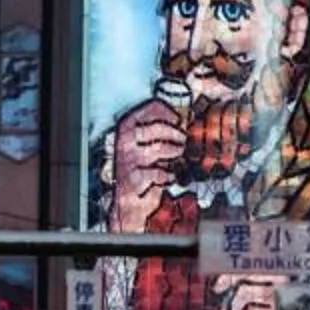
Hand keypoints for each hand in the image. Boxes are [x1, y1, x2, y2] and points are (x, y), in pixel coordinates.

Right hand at [106, 100, 185, 231]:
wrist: (129, 201)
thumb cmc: (141, 169)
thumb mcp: (145, 146)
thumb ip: (159, 133)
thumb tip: (185, 121)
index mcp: (126, 127)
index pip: (148, 109)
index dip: (167, 111)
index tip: (178, 117)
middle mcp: (124, 141)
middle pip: (156, 128)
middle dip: (175, 133)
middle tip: (184, 139)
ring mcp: (128, 160)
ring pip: (159, 148)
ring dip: (175, 151)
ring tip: (179, 154)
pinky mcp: (134, 178)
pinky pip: (158, 172)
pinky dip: (168, 174)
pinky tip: (170, 176)